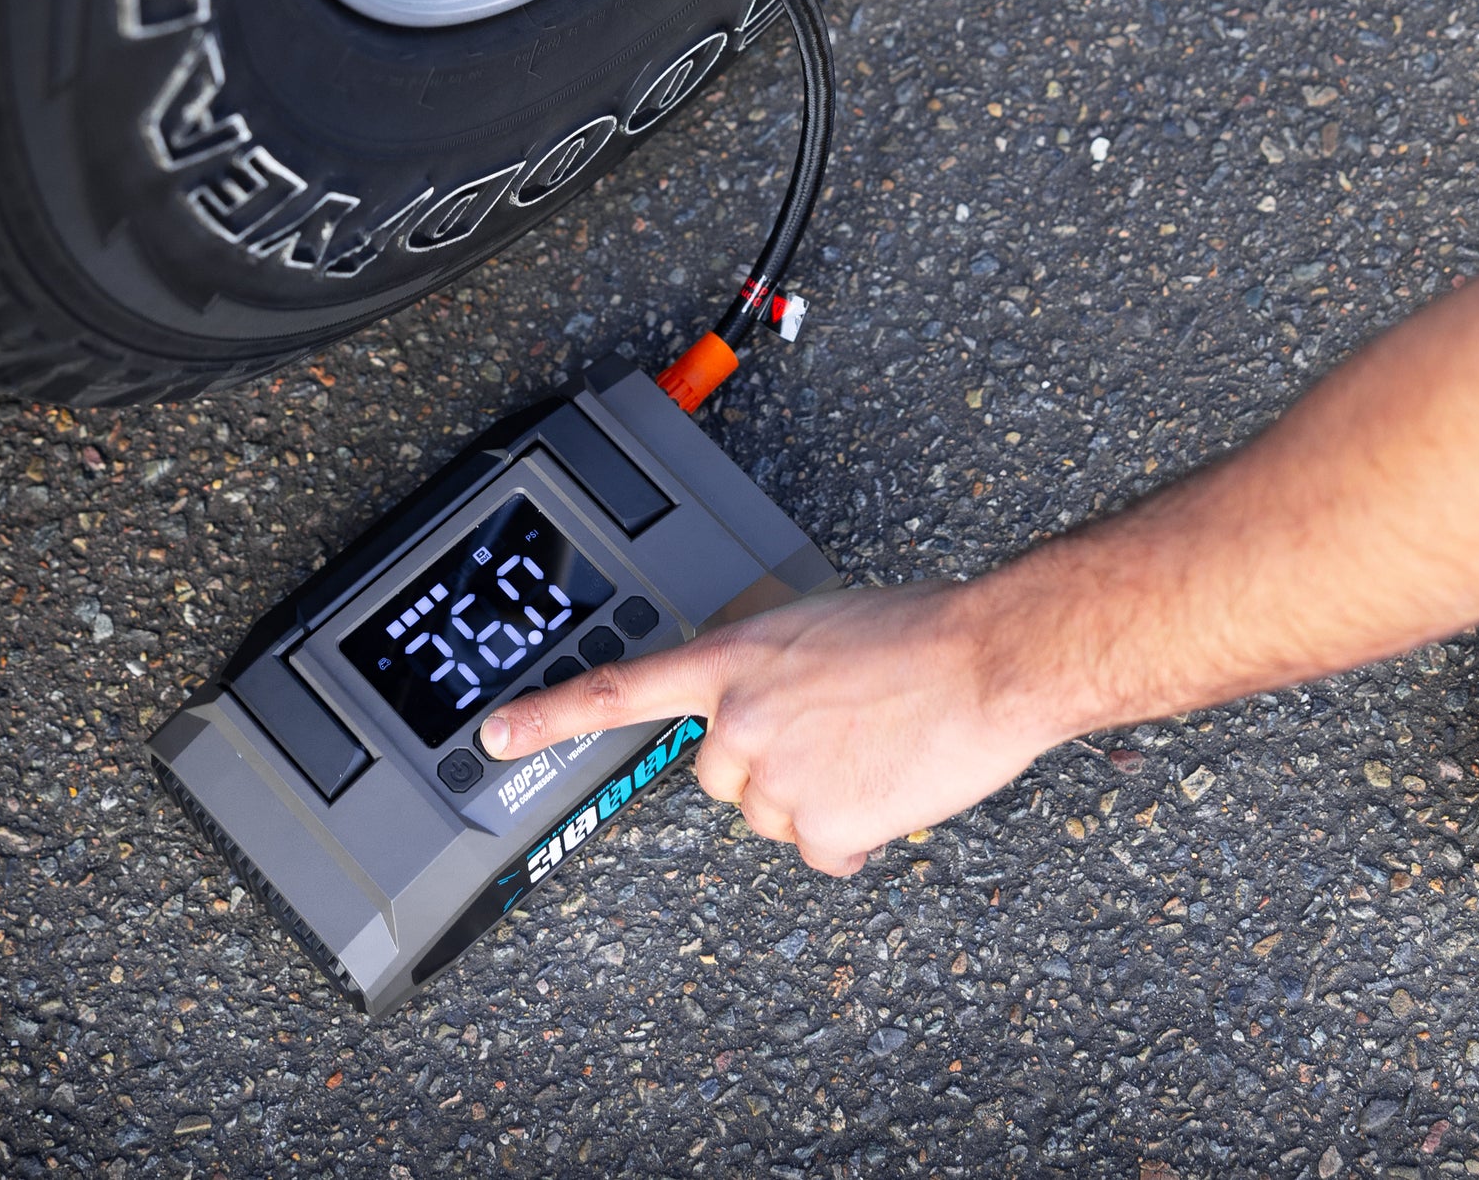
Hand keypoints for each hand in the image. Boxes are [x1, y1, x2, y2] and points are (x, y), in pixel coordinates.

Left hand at [479, 581, 1064, 875]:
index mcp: (731, 659)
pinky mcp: (818, 825)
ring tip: (870, 750)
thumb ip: (761, 667)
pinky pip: (819, 850)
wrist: (985, 660)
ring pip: (770, 814)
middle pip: (717, 774)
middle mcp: (737, 719)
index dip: (547, 718)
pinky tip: (886, 788)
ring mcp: (773, 777)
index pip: (616, 691)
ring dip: (812, 796)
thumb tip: (752, 704)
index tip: (493, 741)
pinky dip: (851, 835)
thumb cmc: (916, 633)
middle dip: (763, 763)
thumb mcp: (811, 627)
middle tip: (828, 732)